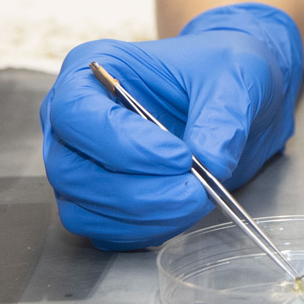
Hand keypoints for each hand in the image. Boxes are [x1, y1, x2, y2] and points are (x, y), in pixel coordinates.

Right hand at [39, 3, 302, 249]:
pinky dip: (143, 230)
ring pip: (82, 210)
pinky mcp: (97, 201)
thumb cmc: (217, 71)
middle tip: (195, 189)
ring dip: (143, 216)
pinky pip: (102, 231)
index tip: (180, 156)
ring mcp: (79, 164)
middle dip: (137, 191)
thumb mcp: (233, 76)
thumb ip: (221, 116)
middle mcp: (71, 121)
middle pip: (70, 170)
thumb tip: (211, 162)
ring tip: (196, 198)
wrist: (230, 98)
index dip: (123, 143)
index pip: (75, 114)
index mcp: (89, 71)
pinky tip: (181, 211)